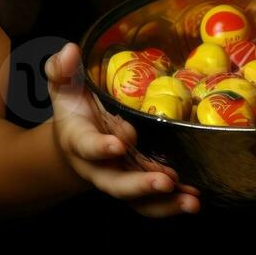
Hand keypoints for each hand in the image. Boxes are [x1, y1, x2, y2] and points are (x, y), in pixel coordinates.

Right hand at [45, 43, 200, 217]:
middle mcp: (97, 166)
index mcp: (78, 140)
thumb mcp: (63, 84)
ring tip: (191, 202)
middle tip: (165, 181)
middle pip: (116, 182)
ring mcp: (118, 176)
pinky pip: (151, 200)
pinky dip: (172, 202)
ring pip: (137, 199)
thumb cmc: (72, 106)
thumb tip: (69, 51)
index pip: (87, 145)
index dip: (101, 147)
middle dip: (140, 184)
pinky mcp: (135, 181)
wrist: (73, 138)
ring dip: (164, 203)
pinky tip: (193, 198)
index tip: (119, 143)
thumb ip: (61, 69)